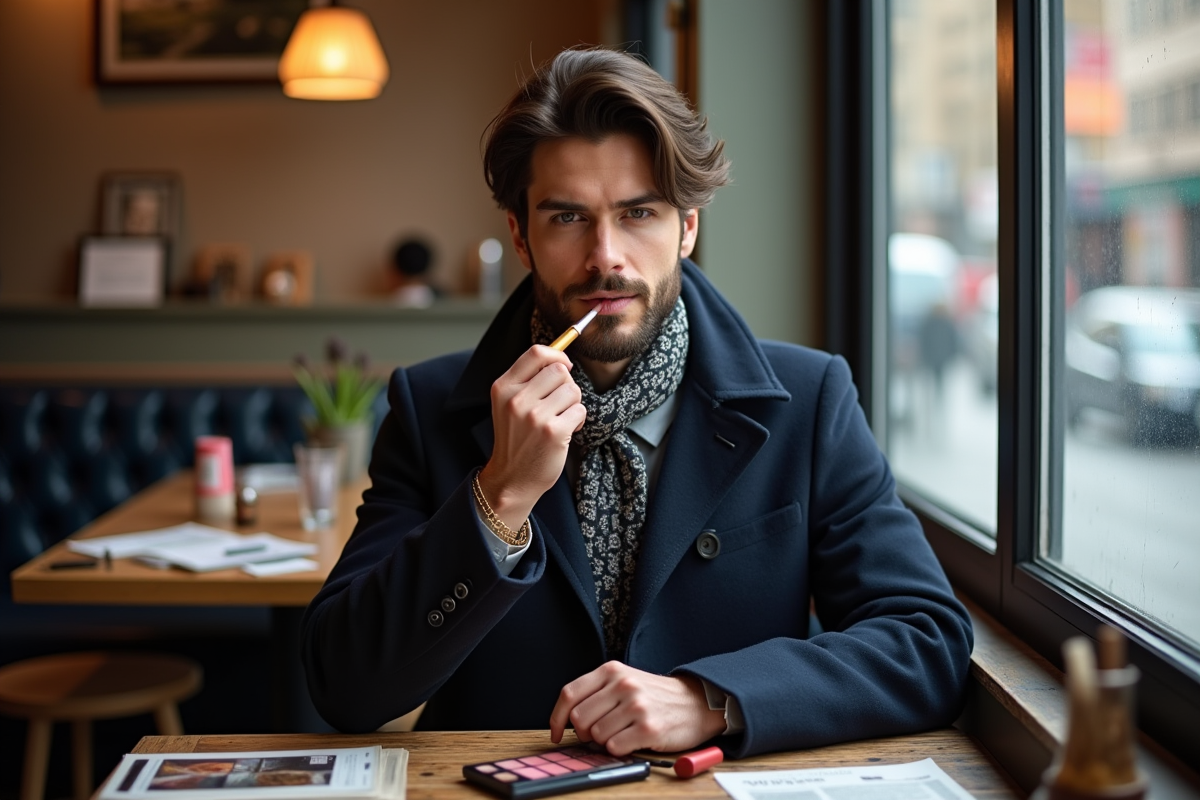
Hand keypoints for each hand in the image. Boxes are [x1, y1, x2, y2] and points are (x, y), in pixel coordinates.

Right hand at [478, 345, 586, 527]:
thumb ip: (528, 380)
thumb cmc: (516, 439)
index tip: (563, 366)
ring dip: (573, 404)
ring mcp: (535, 416)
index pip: (536, 353)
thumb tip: (562, 357)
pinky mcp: (553, 432)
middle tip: (560, 403)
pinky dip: (578, 420)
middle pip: (559, 370)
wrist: (512, 478)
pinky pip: (580, 410)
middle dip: (567, 385)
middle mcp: (516, 399)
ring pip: (573, 390)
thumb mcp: (509, 404)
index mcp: (503, 387)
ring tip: (561, 419)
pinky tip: (566, 431)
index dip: (556, 355)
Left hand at [548, 661, 726, 754]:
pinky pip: (615, 747)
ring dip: (604, 741)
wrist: (694, 703)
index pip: (569, 694)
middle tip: (599, 734)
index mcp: (611, 671)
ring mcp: (636, 706)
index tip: (556, 733)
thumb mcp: (624, 681)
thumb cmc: (654, 696)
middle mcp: (623, 685)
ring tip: (621, 733)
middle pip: (580, 719)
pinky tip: (631, 740)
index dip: (557, 718)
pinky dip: (618, 749)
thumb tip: (566, 719)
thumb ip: (595, 693)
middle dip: (584, 733)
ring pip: (597, 736)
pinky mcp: (649, 729)